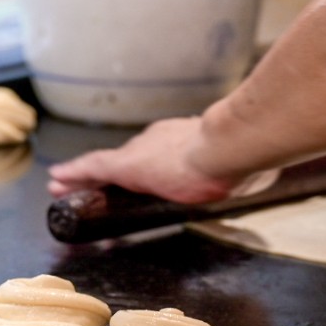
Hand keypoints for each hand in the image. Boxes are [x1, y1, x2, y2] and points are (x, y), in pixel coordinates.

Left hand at [46, 117, 271, 203]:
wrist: (230, 148)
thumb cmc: (243, 157)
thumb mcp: (245, 164)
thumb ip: (248, 167)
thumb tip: (267, 172)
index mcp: (184, 140)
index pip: (158, 152)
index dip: (143, 164)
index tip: (138, 171)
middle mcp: (159, 140)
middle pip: (127, 158)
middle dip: (107, 171)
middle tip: (87, 181)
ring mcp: (142, 152)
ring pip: (104, 165)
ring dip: (82, 175)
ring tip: (61, 185)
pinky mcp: (126, 165)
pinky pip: (91, 169)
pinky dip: (74, 175)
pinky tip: (57, 182)